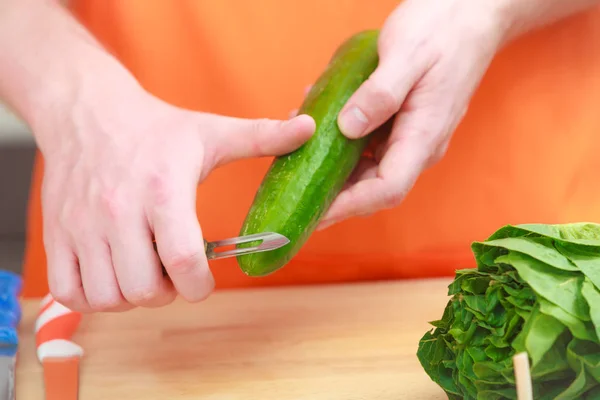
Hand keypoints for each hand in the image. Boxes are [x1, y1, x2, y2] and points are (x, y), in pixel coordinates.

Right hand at [41, 84, 314, 312]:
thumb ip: (263, 136)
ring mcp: (83, 225)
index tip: (204, 280)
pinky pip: (70, 292)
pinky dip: (94, 297)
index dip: (200, 285)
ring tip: (144, 271)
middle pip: (145, 289)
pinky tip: (113, 273)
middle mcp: (119, 211)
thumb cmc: (156, 128)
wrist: (87, 112)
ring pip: (108, 297)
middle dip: (168, 293)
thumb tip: (310, 130)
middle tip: (174, 272)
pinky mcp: (58, 234)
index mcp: (164, 189)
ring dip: (132, 297)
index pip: (183, 260)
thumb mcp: (212, 131)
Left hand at [317, 0, 506, 228]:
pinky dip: (343, 144)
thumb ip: (379, 94)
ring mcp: (412, 136)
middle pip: (374, 187)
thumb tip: (347, 128)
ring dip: (335, 168)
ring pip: (369, 169)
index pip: (386, 189)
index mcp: (423, 136)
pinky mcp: (404, 124)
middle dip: (335, 195)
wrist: (471, 13)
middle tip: (296, 190)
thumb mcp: (406, 54)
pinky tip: (321, 124)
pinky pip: (371, 146)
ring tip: (300, 151)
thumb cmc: (442, 29)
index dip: (349, 206)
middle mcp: (419, 145)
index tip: (316, 214)